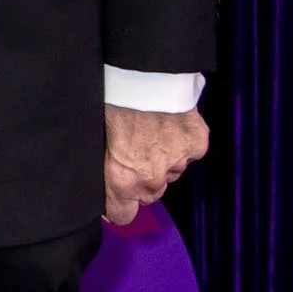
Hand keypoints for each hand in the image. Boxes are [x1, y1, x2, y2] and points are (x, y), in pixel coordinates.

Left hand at [102, 105, 207, 224]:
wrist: (143, 75)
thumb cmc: (113, 101)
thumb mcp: (96, 137)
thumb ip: (102, 164)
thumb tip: (98, 177)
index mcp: (122, 180)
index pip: (122, 216)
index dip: (115, 205)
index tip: (113, 195)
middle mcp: (152, 179)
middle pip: (148, 195)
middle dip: (140, 180)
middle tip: (132, 152)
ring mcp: (178, 163)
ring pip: (169, 174)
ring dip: (161, 160)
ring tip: (149, 133)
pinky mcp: (196, 145)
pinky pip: (188, 153)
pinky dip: (180, 143)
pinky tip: (169, 124)